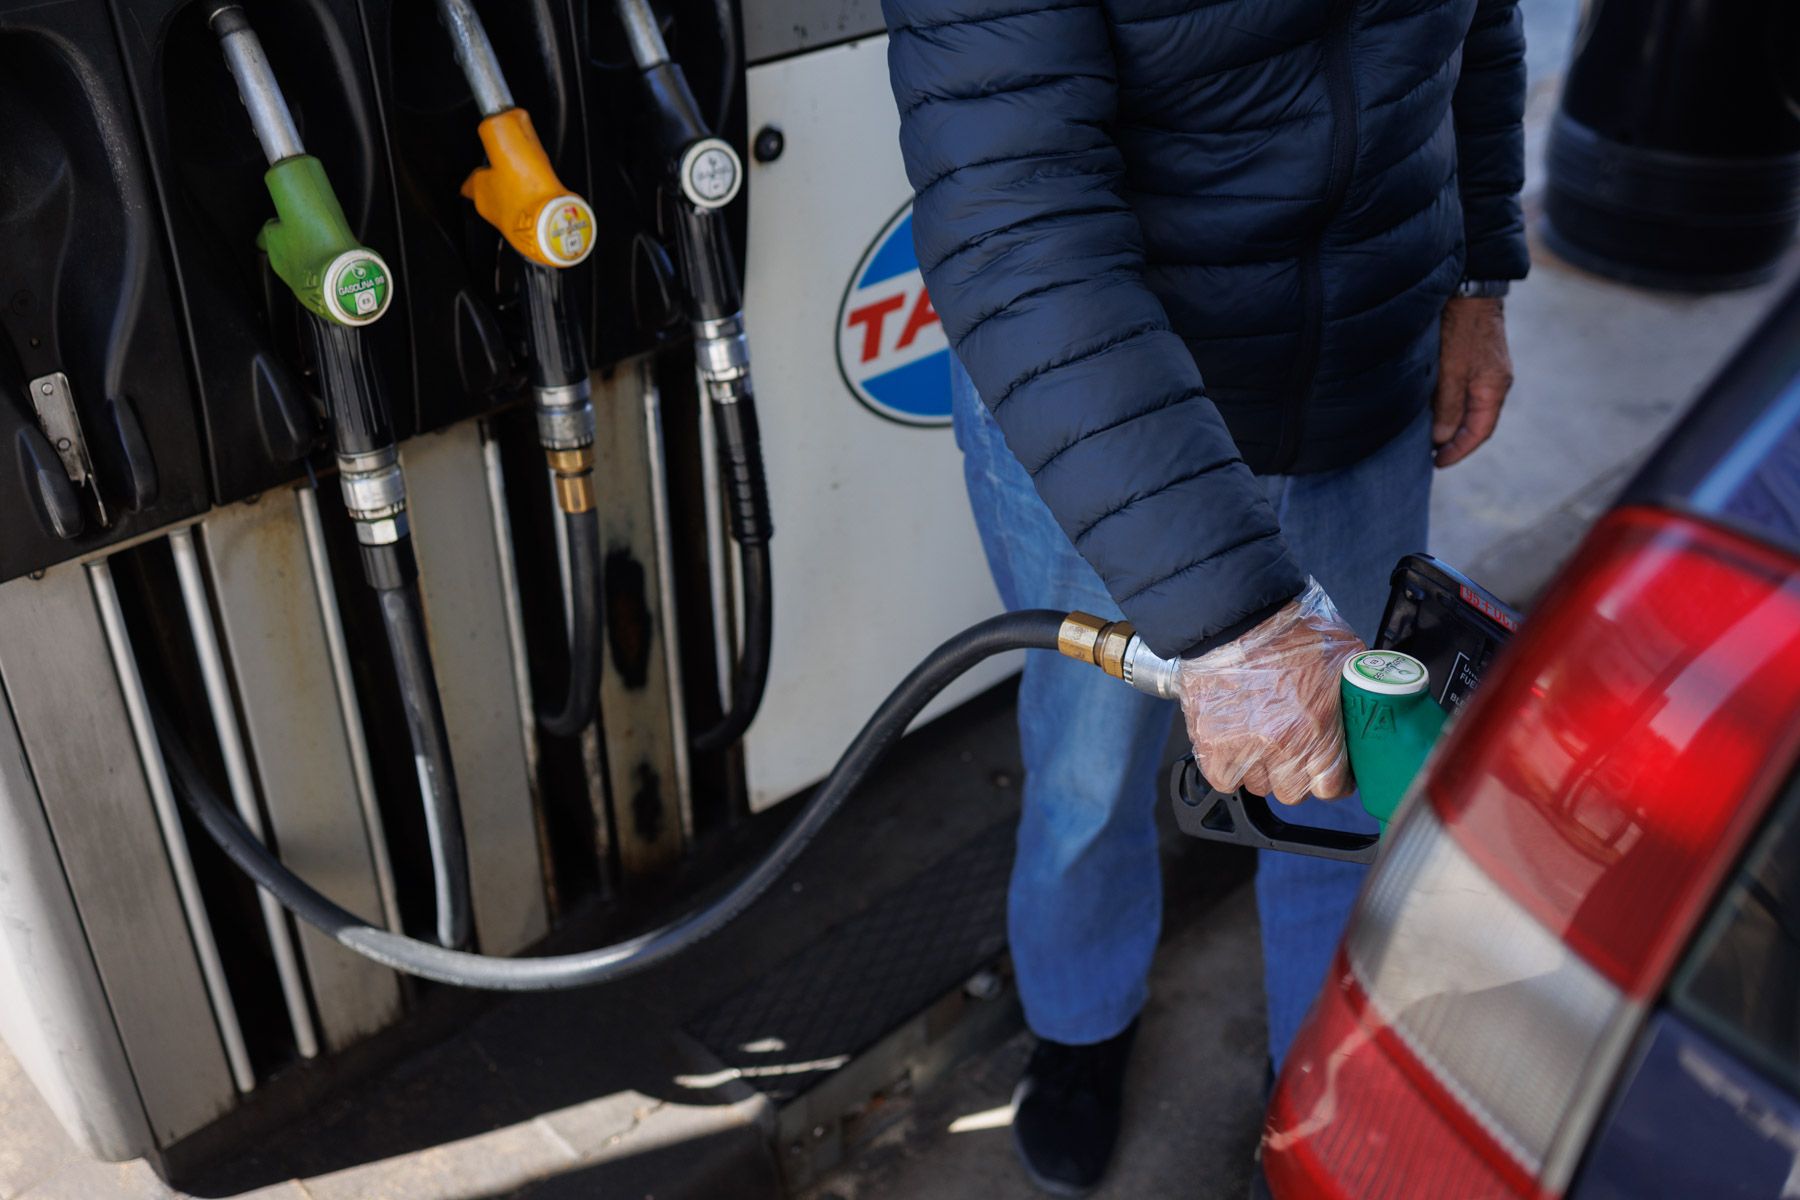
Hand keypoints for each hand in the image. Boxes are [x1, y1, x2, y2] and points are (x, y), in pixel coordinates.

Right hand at [1176, 579, 1363, 805]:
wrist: (1236, 617)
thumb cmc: (1291, 630)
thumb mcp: (1345, 659)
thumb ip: (1357, 694)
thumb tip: (1376, 706)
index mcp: (1318, 731)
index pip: (1331, 788)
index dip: (1333, 779)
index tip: (1330, 769)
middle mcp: (1281, 747)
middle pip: (1293, 792)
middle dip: (1296, 774)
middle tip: (1294, 750)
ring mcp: (1243, 749)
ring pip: (1258, 786)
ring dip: (1262, 769)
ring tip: (1262, 741)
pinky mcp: (1210, 743)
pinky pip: (1223, 779)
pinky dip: (1230, 769)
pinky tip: (1237, 748)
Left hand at [1432, 296, 1512, 467]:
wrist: (1468, 284)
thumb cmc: (1461, 327)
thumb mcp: (1452, 371)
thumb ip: (1448, 406)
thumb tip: (1442, 438)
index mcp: (1493, 387)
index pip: (1480, 431)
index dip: (1459, 451)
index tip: (1437, 462)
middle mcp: (1494, 379)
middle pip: (1475, 420)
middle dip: (1454, 440)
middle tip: (1430, 454)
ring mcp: (1485, 366)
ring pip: (1467, 404)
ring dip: (1450, 421)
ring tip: (1426, 434)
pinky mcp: (1473, 354)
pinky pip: (1462, 387)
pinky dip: (1448, 402)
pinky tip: (1430, 404)